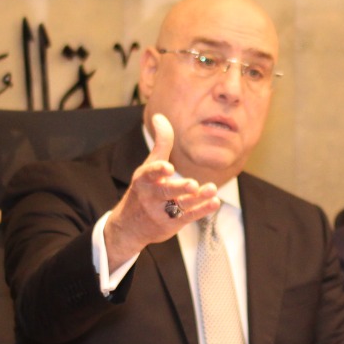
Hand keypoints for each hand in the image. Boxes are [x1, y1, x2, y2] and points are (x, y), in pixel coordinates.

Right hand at [104, 114, 220, 261]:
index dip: (158, 170)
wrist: (128, 227)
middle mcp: (151, 196)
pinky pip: (188, 217)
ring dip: (197, 199)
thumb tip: (160, 116)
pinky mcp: (171, 224)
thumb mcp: (148, 166)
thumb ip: (160, 143)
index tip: (168, 168)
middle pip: (166, 192)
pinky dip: (202, 210)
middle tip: (192, 185)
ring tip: (212, 190)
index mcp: (144, 180)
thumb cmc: (143, 190)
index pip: (150, 173)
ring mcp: (161, 212)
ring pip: (180, 205)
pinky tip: (214, 202)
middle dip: (179, 188)